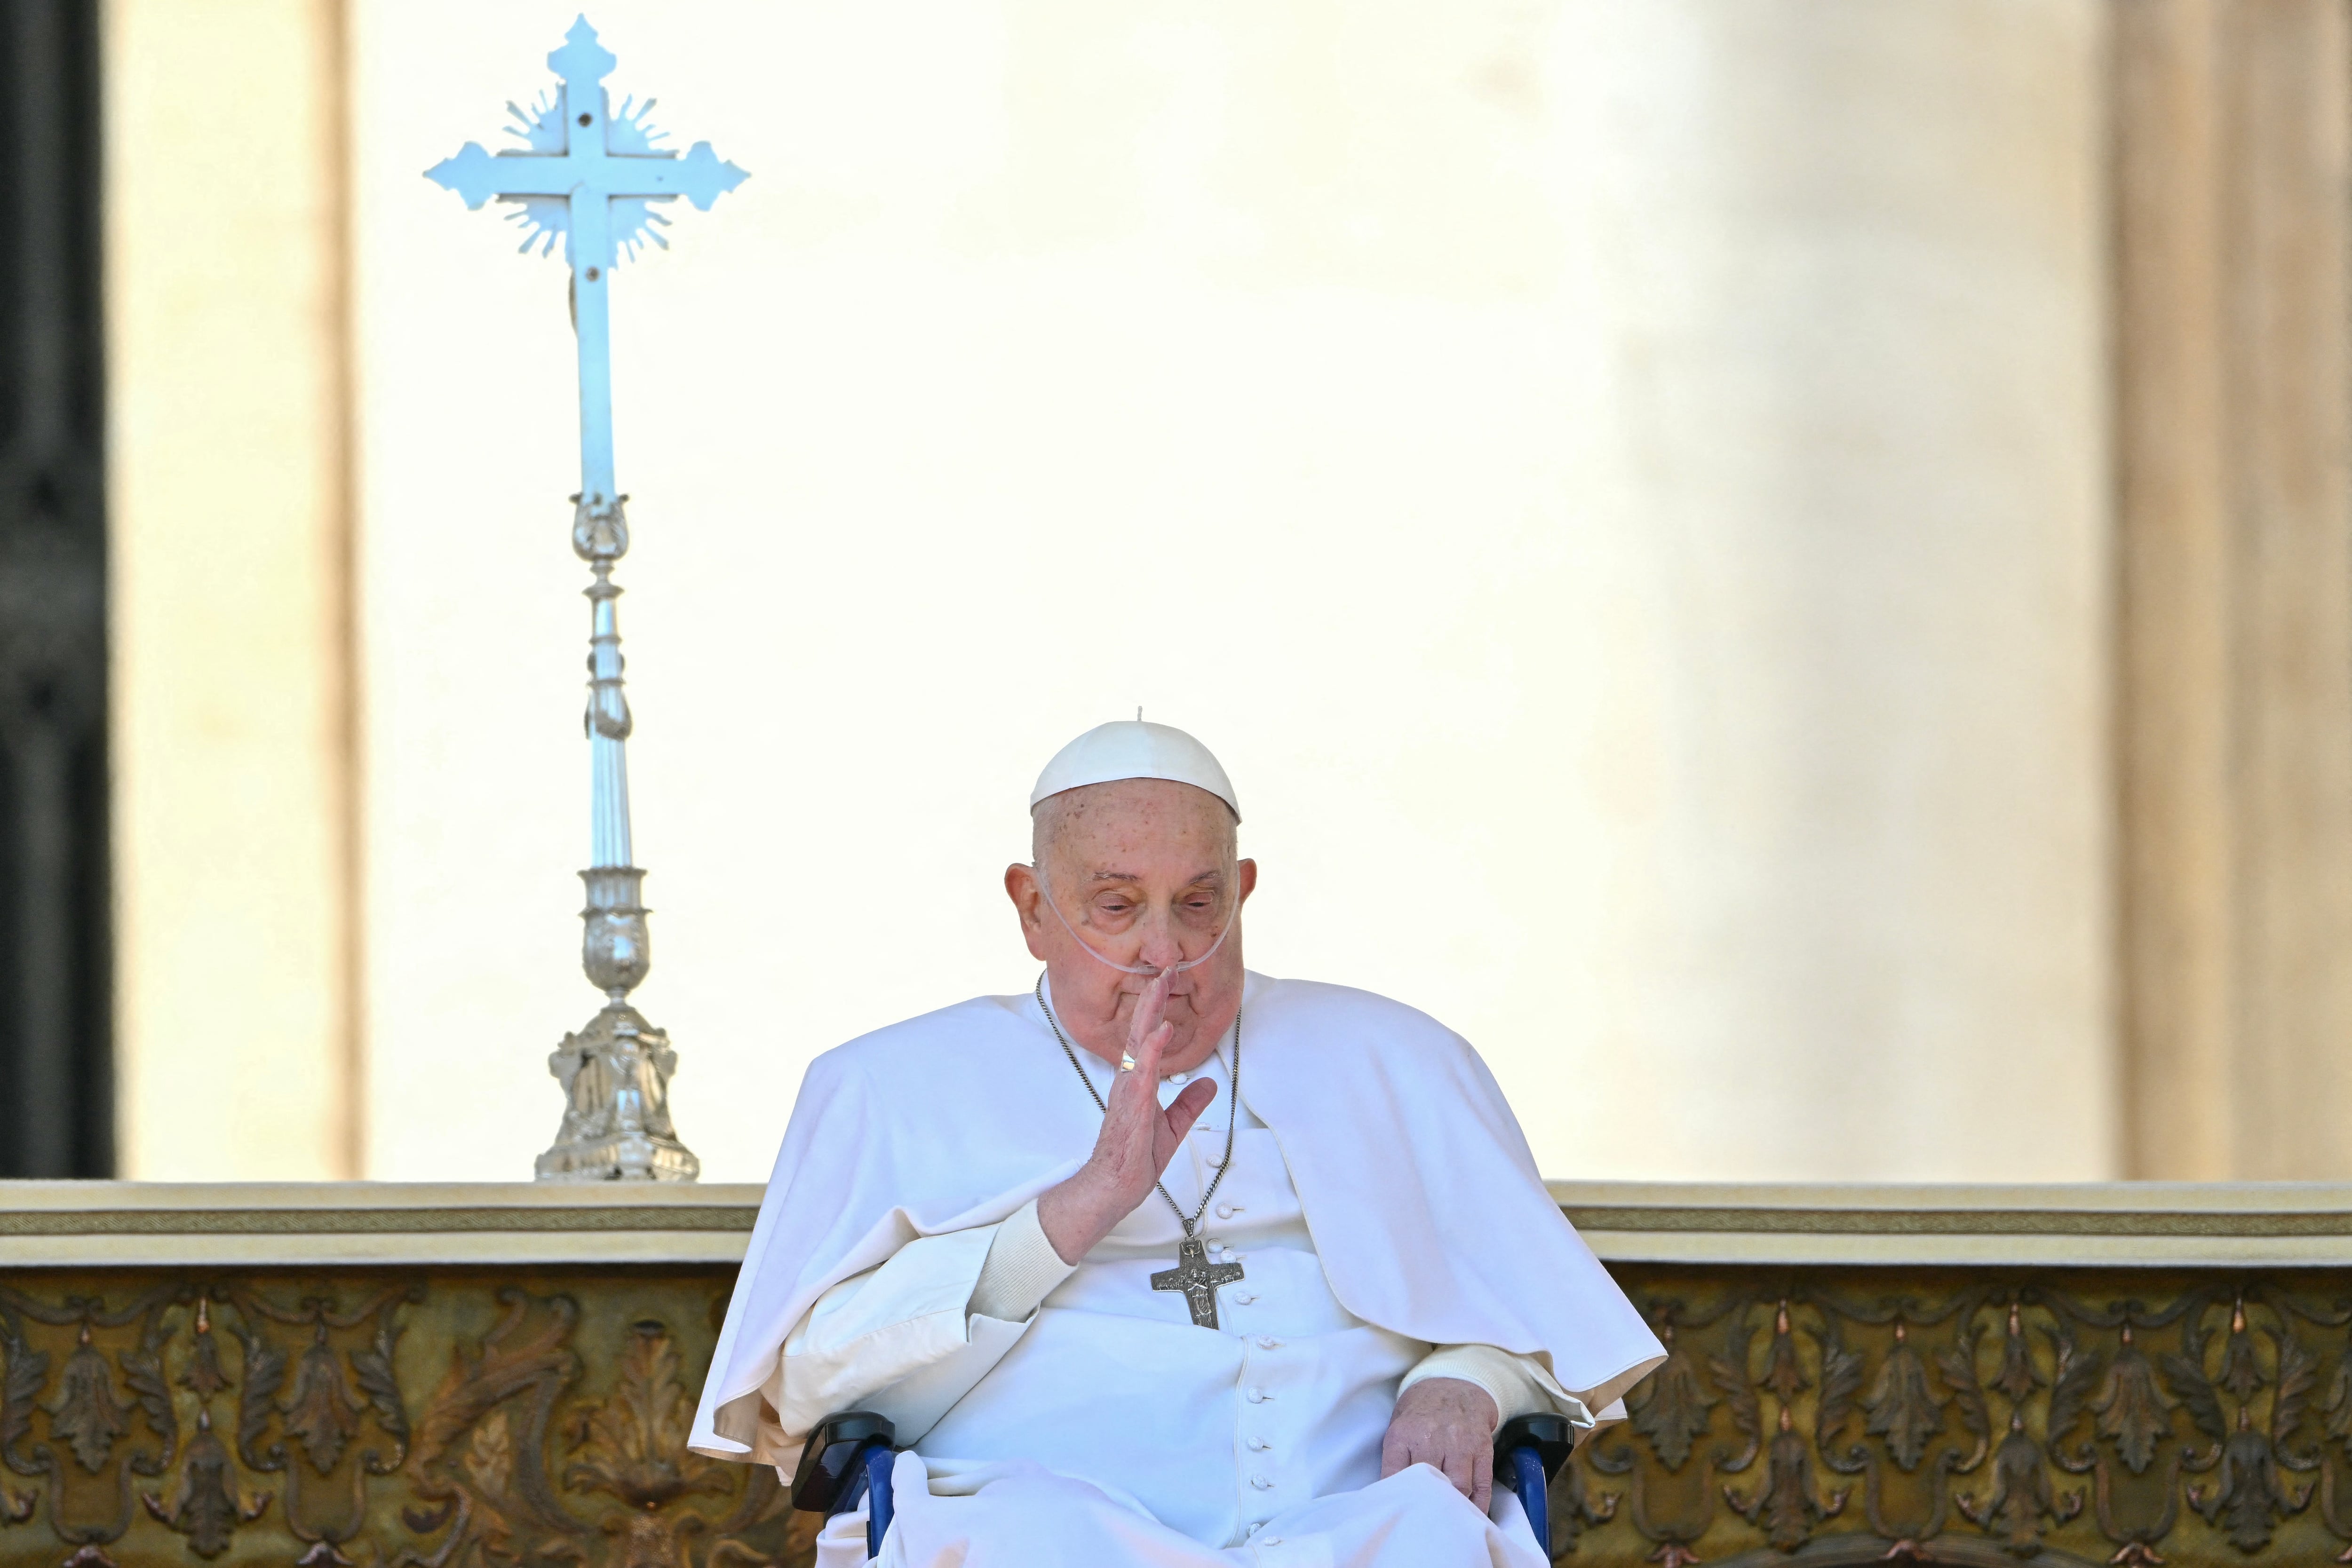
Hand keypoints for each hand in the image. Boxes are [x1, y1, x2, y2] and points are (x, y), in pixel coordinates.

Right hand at [1037, 969, 1218, 1262]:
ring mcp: (1128, 1090)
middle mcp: (1130, 1080)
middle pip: (1140, 1030)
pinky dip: (1152, 1048)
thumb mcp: (1173, 1127)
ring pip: (1139, 1042)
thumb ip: (1189, 1103)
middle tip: (1164, 968)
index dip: (1156, 1010)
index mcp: (1138, 1082)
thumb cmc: (1134, 1159)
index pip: (1147, 1038)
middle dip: (1152, 998)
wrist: (1114, 1186)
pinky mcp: (1131, 1105)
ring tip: (1161, 984)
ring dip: (1150, 1012)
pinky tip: (1161, 1029)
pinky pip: (1142, 1070)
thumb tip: (1208, 1083)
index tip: (1165, 983)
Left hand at [1381, 1377, 1499, 1511]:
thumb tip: (1389, 1495)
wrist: (1454, 1383)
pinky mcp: (1482, 1447)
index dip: (1396, 1498)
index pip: (1394, 1475)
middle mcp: (1431, 1438)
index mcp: (1403, 1434)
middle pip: (1429, 1484)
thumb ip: (1394, 1459)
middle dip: (1428, 1506)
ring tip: (1449, 1518)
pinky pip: (1482, 1484)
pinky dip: (1478, 1504)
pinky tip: (1472, 1514)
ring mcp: (1459, 1443)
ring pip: (1458, 1487)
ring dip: (1454, 1506)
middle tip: (1425, 1522)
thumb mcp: (1398, 1426)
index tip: (1398, 1513)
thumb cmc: (1421, 1411)